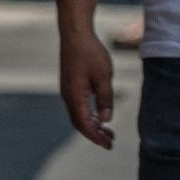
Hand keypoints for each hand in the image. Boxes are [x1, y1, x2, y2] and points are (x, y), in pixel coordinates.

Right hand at [59, 29, 114, 149]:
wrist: (75, 35)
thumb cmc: (91, 53)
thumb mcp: (104, 76)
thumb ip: (105, 98)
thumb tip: (106, 119)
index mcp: (74, 97)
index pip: (84, 124)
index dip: (96, 136)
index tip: (108, 145)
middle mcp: (68, 97)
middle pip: (80, 123)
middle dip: (94, 134)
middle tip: (110, 142)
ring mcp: (68, 91)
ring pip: (79, 115)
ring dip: (92, 125)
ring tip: (108, 132)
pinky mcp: (71, 85)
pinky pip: (79, 106)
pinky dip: (89, 114)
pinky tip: (101, 115)